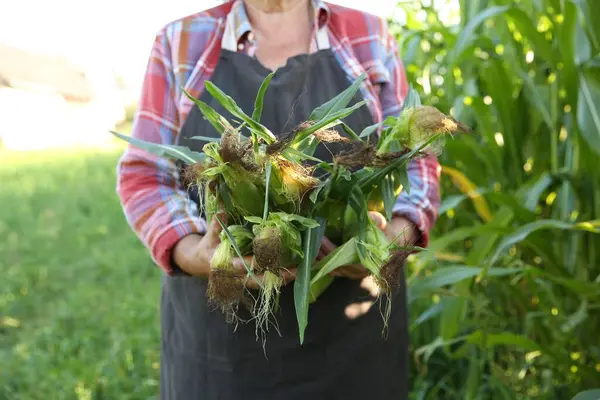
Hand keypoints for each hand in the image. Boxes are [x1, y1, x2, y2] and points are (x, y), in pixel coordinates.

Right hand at [173, 213, 296, 288]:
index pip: (240, 265)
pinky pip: (262, 283)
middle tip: (292, 271)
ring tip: (297, 272)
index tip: (265, 258)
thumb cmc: (206, 248)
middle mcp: (233, 276)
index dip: (252, 262)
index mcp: (222, 265)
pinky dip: (276, 279)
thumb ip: (216, 224)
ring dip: (279, 279)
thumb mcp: (209, 236)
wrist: (199, 265)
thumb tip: (221, 209)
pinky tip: (291, 273)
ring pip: (261, 284)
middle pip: (255, 280)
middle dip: (274, 277)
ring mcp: (240, 281)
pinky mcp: (246, 281)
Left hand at [317, 213, 418, 279]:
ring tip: (305, 248)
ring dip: (317, 259)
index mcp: (367, 262)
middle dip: (320, 253)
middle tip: (308, 240)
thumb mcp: (383, 225)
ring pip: (330, 269)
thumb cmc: (385, 234)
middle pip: (333, 265)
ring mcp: (351, 274)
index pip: (344, 258)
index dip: (331, 248)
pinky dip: (319, 264)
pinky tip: (309, 257)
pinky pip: (330, 271)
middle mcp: (357, 272)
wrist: (390, 245)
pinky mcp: (346, 273)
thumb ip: (377, 221)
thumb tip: (371, 216)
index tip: (321, 237)